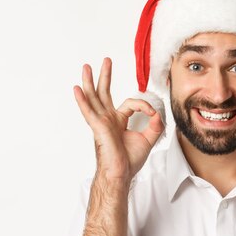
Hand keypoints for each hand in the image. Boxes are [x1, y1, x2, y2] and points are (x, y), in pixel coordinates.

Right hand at [73, 57, 163, 181]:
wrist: (121, 174)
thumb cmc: (129, 161)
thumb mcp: (148, 140)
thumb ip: (155, 126)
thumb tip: (158, 114)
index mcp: (118, 121)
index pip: (130, 103)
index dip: (144, 106)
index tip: (153, 115)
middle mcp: (108, 119)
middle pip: (104, 93)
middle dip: (105, 76)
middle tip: (106, 61)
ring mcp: (101, 122)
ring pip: (94, 98)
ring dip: (90, 82)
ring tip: (86, 67)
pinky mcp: (98, 128)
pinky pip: (89, 112)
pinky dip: (83, 100)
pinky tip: (77, 89)